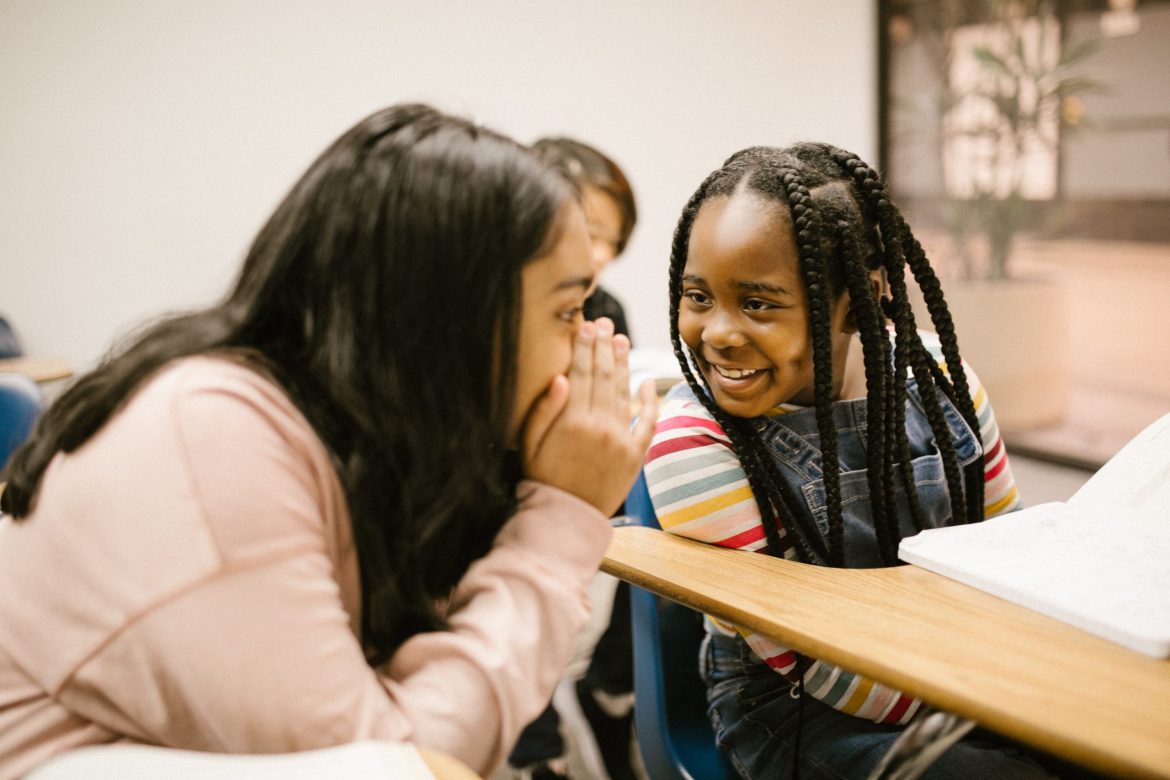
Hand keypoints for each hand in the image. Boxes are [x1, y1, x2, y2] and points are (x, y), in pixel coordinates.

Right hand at [522, 318, 657, 515]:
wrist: (565, 519)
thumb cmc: (540, 480)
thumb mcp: (528, 446)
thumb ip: (543, 411)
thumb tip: (561, 377)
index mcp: (572, 422)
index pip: (581, 374)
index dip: (585, 347)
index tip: (586, 326)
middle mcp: (600, 427)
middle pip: (604, 377)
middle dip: (604, 347)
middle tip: (605, 325)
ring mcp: (621, 441)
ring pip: (625, 393)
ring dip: (623, 364)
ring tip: (621, 341)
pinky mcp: (636, 456)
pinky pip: (648, 423)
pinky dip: (649, 401)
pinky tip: (647, 381)